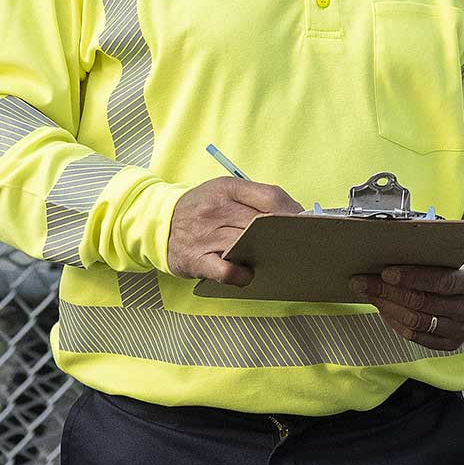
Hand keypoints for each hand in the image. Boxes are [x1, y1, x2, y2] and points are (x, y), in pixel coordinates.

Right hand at [167, 176, 300, 284]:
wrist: (157, 222)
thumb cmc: (201, 210)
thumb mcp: (224, 192)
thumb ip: (255, 199)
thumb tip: (295, 215)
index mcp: (226, 188)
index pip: (271, 197)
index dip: (293, 212)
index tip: (306, 224)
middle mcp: (216, 210)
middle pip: (263, 223)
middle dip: (286, 235)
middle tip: (300, 246)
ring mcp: (206, 235)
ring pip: (248, 245)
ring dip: (268, 254)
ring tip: (278, 259)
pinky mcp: (197, 259)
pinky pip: (226, 271)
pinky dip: (242, 275)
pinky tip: (249, 275)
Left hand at [350, 251, 463, 348]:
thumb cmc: (463, 263)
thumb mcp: (456, 250)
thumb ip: (432, 249)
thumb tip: (392, 242)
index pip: (442, 282)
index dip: (413, 278)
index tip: (386, 272)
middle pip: (424, 303)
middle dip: (388, 292)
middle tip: (362, 281)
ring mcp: (463, 329)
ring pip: (417, 322)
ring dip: (387, 307)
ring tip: (368, 293)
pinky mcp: (452, 342)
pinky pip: (417, 337)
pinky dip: (396, 323)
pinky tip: (383, 309)